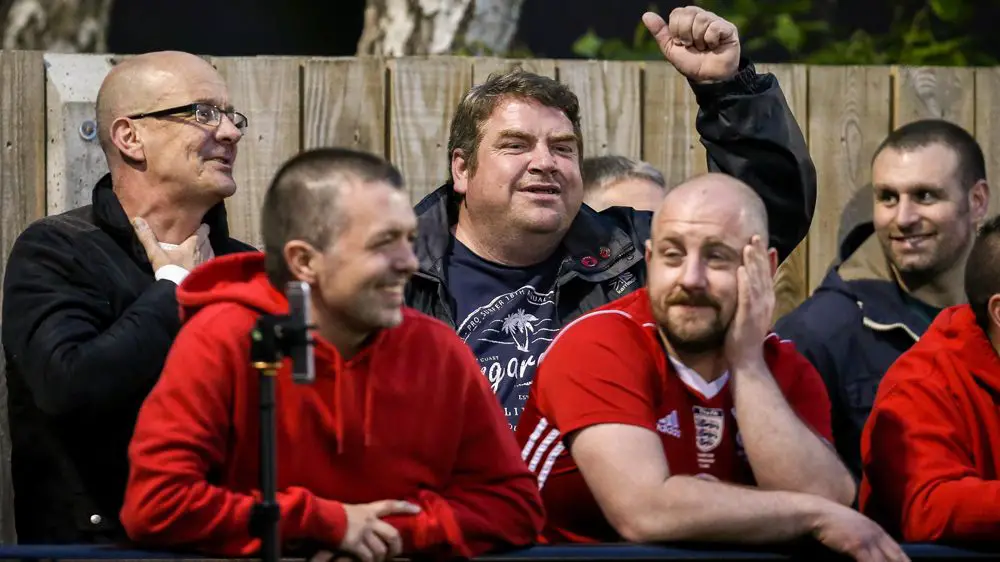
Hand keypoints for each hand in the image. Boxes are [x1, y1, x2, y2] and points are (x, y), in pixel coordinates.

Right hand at [132, 217, 206, 272]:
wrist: (180, 291)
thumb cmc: (170, 271)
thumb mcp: (156, 254)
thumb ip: (147, 238)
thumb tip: (137, 220)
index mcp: (193, 244)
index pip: (203, 231)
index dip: (202, 228)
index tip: (200, 227)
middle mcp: (204, 251)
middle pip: (207, 241)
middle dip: (203, 239)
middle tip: (197, 239)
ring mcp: (208, 263)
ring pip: (210, 251)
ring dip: (206, 250)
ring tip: (199, 252)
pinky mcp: (210, 274)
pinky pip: (211, 264)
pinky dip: (208, 262)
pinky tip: (202, 266)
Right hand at [338, 500, 420, 561]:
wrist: (321, 517)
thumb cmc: (332, 513)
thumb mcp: (350, 510)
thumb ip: (361, 517)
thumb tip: (369, 525)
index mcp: (368, 509)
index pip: (390, 505)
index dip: (405, 507)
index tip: (417, 510)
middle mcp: (369, 521)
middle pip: (392, 534)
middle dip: (396, 546)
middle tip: (395, 553)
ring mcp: (363, 532)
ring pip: (381, 549)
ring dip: (380, 557)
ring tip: (377, 560)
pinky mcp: (356, 544)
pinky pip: (368, 557)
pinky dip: (368, 561)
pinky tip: (366, 561)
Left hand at [642, 7, 739, 82]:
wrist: (708, 78)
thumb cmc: (691, 64)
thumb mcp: (671, 49)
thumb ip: (660, 32)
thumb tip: (646, 15)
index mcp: (688, 20)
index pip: (677, 13)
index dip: (676, 30)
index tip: (682, 43)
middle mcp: (702, 17)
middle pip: (688, 12)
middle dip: (686, 34)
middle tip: (692, 46)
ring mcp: (716, 21)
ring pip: (701, 19)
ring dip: (699, 39)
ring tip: (704, 48)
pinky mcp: (728, 28)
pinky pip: (714, 27)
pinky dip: (711, 40)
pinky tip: (714, 46)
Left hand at [723, 235, 773, 367]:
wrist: (747, 360)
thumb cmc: (744, 337)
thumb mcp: (749, 312)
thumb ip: (749, 297)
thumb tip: (746, 282)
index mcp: (766, 301)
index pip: (766, 275)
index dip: (764, 258)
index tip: (761, 241)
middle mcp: (765, 302)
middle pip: (764, 274)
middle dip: (760, 254)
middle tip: (756, 235)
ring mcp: (758, 309)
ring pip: (757, 281)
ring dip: (754, 263)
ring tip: (750, 246)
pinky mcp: (748, 317)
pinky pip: (747, 297)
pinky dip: (746, 282)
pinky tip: (742, 270)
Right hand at [813, 503, 910, 561]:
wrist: (816, 514)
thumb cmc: (831, 522)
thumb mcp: (854, 527)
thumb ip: (865, 536)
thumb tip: (871, 550)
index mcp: (877, 530)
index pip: (899, 552)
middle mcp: (877, 535)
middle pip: (897, 558)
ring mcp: (868, 540)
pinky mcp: (858, 546)